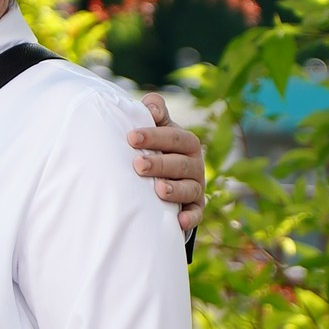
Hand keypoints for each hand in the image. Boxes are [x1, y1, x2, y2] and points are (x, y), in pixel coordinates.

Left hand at [129, 92, 207, 238]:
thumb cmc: (156, 148)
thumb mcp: (157, 128)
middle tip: (138, 164)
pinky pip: (196, 213)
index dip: (155, 136)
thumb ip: (155, 111)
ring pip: (190, 188)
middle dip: (160, 163)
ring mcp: (195, 187)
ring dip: (175, 189)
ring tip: (158, 189)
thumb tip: (151, 107)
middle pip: (181, 163)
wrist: (166, 177)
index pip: (175, 137)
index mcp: (186, 143)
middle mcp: (194, 164)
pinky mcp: (195, 208)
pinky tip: (179, 222)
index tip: (131, 138)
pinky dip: (190, 218)